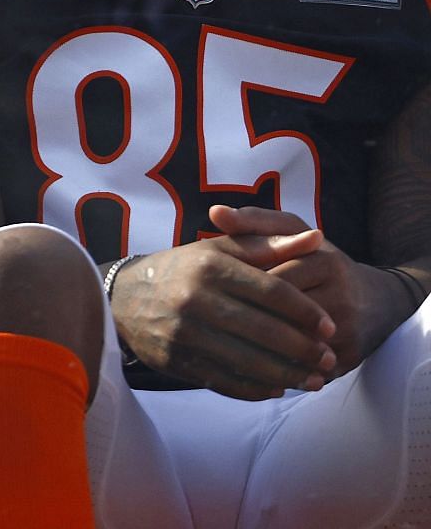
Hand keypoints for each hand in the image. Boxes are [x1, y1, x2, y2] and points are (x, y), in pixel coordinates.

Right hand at [110, 225, 335, 399]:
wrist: (123, 298)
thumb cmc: (183, 270)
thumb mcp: (219, 249)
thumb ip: (268, 245)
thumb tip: (316, 238)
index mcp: (210, 265)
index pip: (271, 291)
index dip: (306, 311)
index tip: (330, 327)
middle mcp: (195, 298)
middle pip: (264, 329)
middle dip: (303, 349)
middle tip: (329, 359)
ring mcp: (183, 332)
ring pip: (247, 360)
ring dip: (287, 374)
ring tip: (314, 380)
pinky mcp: (175, 360)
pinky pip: (224, 380)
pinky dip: (255, 389)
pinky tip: (277, 388)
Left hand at [213, 205, 407, 375]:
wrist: (375, 300)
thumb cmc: (318, 260)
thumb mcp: (293, 232)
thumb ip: (254, 222)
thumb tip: (214, 212)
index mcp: (324, 261)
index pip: (270, 280)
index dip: (237, 289)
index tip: (209, 294)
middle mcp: (341, 296)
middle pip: (281, 315)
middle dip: (244, 321)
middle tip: (208, 325)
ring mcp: (348, 331)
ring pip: (292, 347)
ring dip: (257, 351)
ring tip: (220, 348)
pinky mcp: (349, 359)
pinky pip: (306, 369)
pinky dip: (278, 371)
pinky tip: (248, 370)